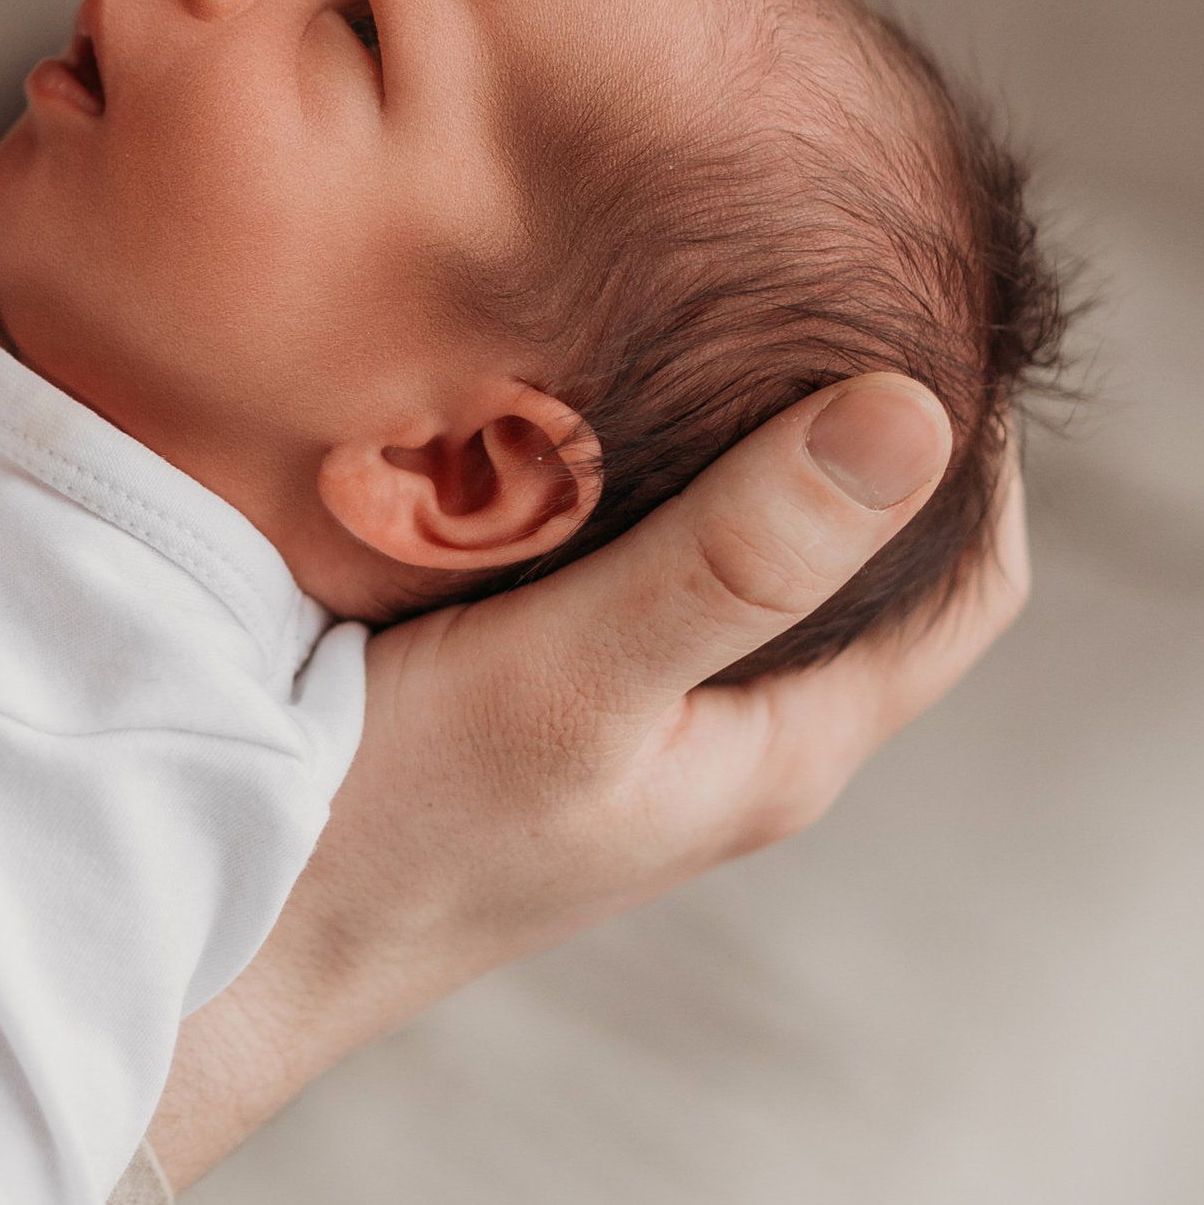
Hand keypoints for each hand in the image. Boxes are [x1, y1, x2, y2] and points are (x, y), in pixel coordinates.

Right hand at [151, 375, 1022, 1186]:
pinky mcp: (528, 689)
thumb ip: (738, 556)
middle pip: (858, 551)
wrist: (224, 945)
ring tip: (698, 290)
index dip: (979, 442)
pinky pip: (615, 556)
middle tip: (814, 259)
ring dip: (727, 431)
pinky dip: (616, 466)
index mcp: (783, 744)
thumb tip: (916, 414)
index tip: (932, 294)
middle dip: (859, 412)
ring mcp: (625, 714)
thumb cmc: (397, 832)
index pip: (967, 578)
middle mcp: (723, 731)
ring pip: (729, 546)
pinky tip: (561, 386)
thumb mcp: (578, 676)